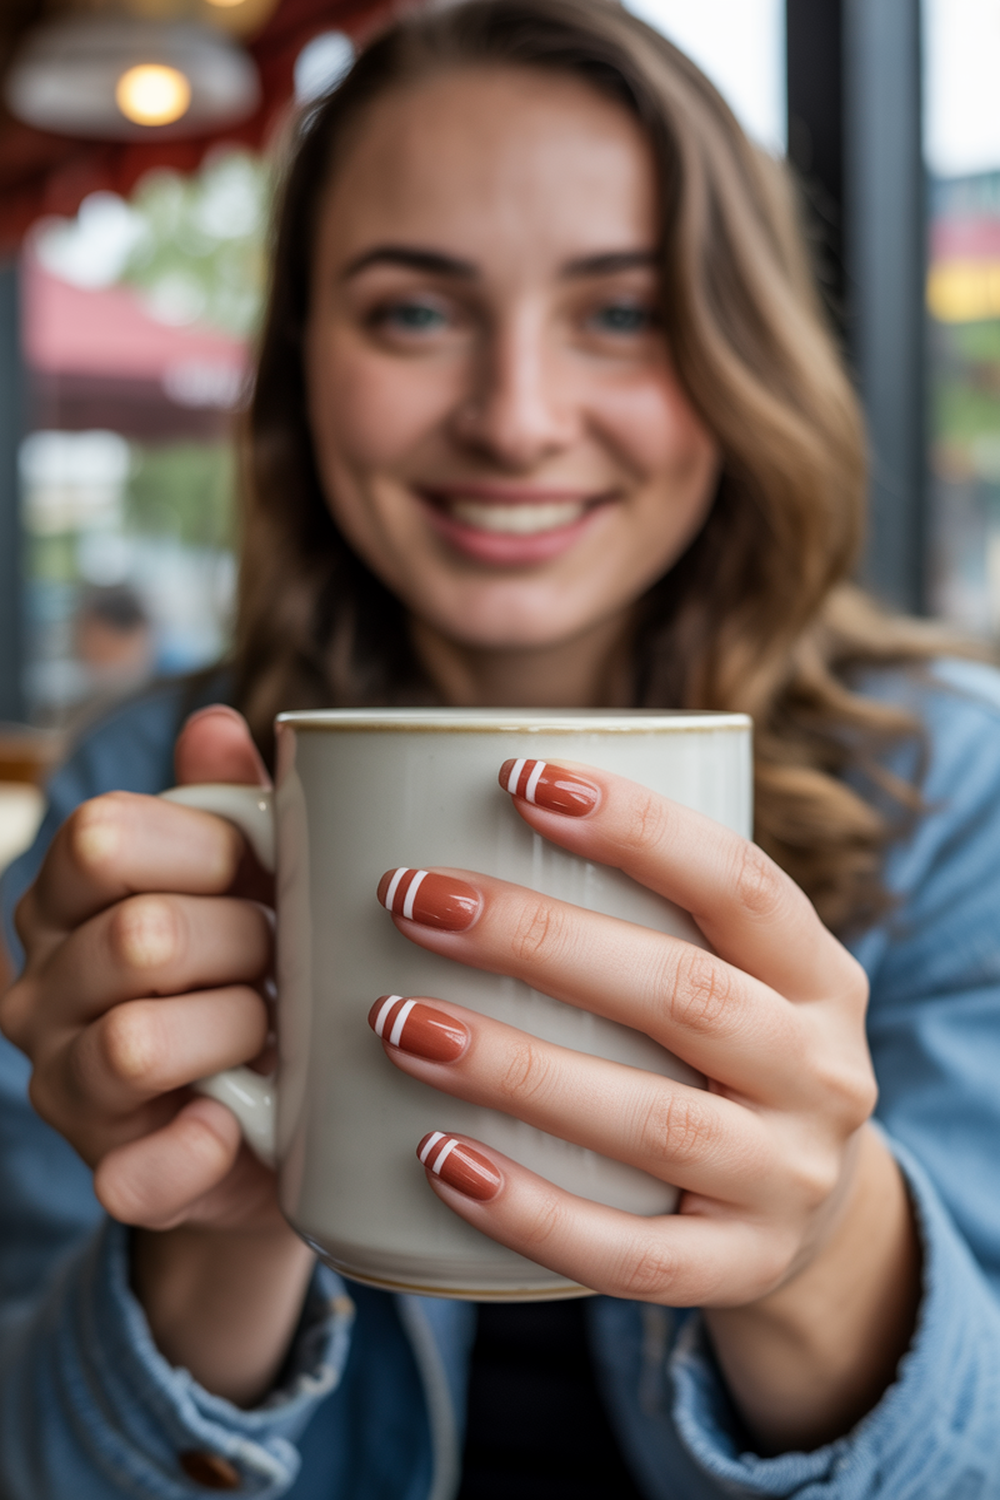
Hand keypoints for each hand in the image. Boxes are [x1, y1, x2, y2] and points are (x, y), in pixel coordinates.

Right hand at [0, 707, 312, 1403]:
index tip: (270, 865)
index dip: (208, 845)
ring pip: (136, 1042)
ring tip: (275, 1026)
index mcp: (68, 897)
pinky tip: (237, 1118)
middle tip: (286, 954)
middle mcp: (43, 988)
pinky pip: (138, 1171)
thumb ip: (232, 800)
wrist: (283, 1107)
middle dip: (245, 941)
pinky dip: (200, 1145)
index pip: (103, 837)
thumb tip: (220, 722)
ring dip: (237, 1027)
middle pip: (138, 936)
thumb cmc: (257, 965)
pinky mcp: (113, 1171)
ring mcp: (66, 1084)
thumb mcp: (253, 875)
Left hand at [371, 760, 919, 1448]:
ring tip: (400, 1023)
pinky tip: (437, 1159)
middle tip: (411, 898)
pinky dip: (531, 1210)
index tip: (515, 777)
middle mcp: (821, 1072)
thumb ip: (639, 908)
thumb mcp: (726, 969)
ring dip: (517, 1068)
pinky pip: (634, 1255)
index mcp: (816, 974)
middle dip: (537, 939)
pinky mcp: (741, 1270)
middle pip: (683, 994)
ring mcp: (788, 1180)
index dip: (635, 825)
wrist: (805, 1212)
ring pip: (656, 1124)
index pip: (738, 880)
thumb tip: (452, 808)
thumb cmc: (719, 1052)